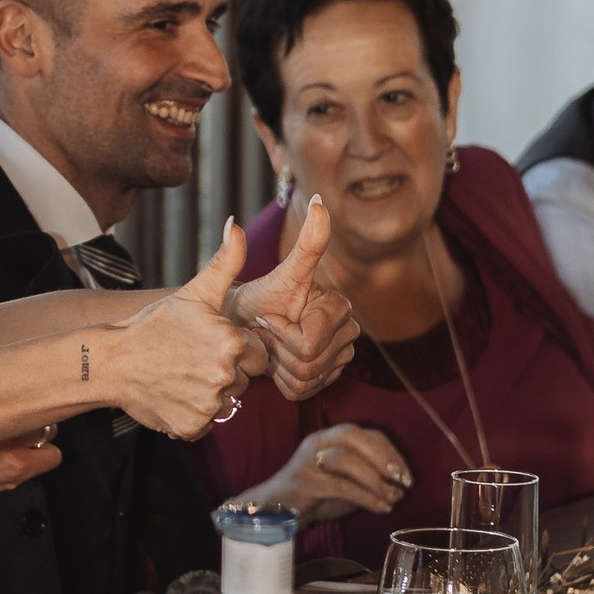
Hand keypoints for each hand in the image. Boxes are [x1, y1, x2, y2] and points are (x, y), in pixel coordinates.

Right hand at [103, 220, 261, 438]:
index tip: (210, 343)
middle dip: (227, 371)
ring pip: (229, 403)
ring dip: (212, 393)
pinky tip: (176, 394)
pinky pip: (209, 423)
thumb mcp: (193, 293)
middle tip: (194, 359)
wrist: (111, 361)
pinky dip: (195, 413)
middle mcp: (224, 377)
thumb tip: (238, 226)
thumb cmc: (155, 325)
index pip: (258, 355)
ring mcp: (208, 406)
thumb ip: (226, 261)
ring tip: (184, 375)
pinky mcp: (193, 428)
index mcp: (231, 342)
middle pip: (246, 381)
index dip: (237, 348)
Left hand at [227, 195, 357, 402]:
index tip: (267, 316)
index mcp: (340, 308)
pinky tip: (277, 361)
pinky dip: (281, 381)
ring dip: (278, 365)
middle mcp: (349, 332)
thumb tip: (320, 202)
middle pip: (309, 363)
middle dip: (278, 349)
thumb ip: (307, 243)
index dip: (279, 332)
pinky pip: (302, 392)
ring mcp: (341, 358)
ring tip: (271, 344)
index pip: (308, 342)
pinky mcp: (328, 378)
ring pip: (306, 379)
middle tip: (267, 332)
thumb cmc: (259, 298)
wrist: (244, 324)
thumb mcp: (281, 274)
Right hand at [254, 421, 410, 519]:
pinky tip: (381, 508)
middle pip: (354, 436)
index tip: (406, 474)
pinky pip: (341, 486)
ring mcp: (308, 459)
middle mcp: (317, 442)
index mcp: (328, 437)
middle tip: (402, 480)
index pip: (364, 433)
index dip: (389, 450)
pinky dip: (366, 497)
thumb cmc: (312, 498)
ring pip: (347, 459)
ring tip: (393, 497)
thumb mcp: (343, 485)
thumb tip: (397, 488)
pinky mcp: (304, 481)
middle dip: (383, 457)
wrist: (274, 512)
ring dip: (376, 480)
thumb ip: (365, 480)